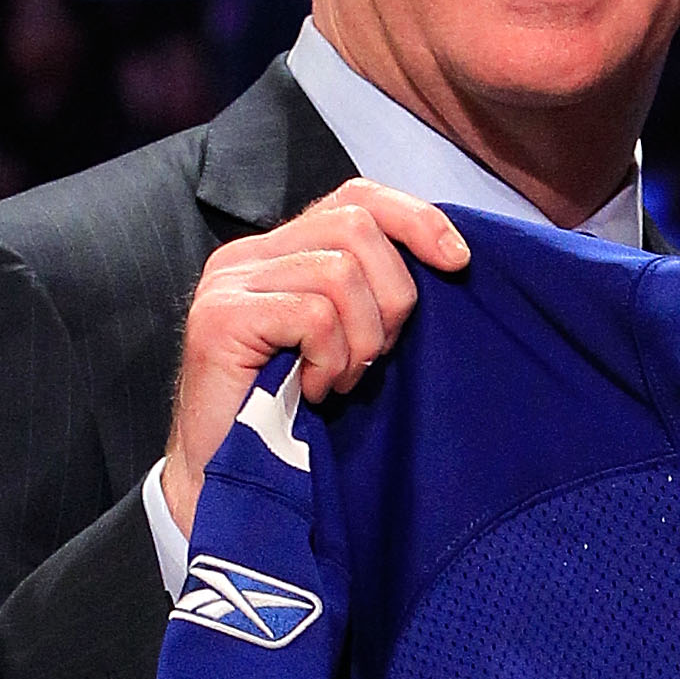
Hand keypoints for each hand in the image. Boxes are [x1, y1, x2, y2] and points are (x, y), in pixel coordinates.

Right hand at [163, 181, 468, 536]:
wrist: (227, 481)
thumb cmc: (293, 417)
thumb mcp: (345, 341)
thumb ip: (371, 292)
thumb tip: (448, 258)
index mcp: (279, 251)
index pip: (356, 197)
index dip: (416, 219)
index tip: (459, 263)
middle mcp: (248, 254)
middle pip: (356, 226)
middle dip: (392, 295)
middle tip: (376, 356)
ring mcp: (228, 282)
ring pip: (339, 272)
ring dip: (361, 339)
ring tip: (341, 380)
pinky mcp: (220, 318)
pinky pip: (313, 315)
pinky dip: (331, 359)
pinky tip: (316, 391)